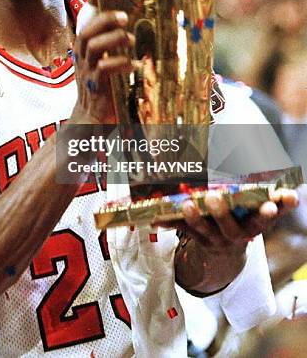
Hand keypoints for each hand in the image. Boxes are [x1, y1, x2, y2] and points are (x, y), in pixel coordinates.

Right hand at [72, 10, 133, 123]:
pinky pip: (105, 69)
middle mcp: (81, 57)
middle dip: (105, 20)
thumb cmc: (101, 85)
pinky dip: (121, 64)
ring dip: (114, 40)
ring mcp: (87, 71)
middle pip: (87, 32)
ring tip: (131, 40)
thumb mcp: (103, 60)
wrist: (91, 117)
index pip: (85, 20)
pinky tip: (135, 64)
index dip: (91, 2)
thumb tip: (128, 23)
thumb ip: (111, 43)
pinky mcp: (96, 85)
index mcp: (83, 48)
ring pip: (94, 48)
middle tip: (125, 17)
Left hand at [178, 188, 299, 249]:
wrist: (225, 252)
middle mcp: (234, 235)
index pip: (263, 221)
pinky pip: (181, 231)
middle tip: (214, 197)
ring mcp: (214, 239)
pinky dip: (169, 223)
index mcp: (252, 227)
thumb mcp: (260, 215)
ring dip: (194, 218)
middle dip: (222, 213)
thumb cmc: (245, 222)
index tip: (270, 206)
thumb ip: (276, 204)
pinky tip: (156, 218)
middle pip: (229, 227)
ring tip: (187, 204)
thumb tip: (293, 195)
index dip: (267, 214)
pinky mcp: (196, 239)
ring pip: (203, 231)